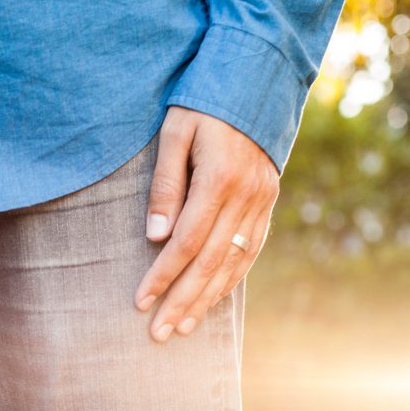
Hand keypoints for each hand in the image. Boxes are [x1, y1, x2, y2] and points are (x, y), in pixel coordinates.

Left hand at [136, 109, 277, 342]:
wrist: (258, 76)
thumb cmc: (205, 101)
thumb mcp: (175, 132)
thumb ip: (165, 185)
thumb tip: (156, 238)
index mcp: (219, 177)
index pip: (187, 241)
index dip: (163, 275)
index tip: (141, 301)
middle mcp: (246, 195)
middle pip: (210, 262)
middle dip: (181, 301)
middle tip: (158, 334)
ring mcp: (262, 202)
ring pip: (233, 264)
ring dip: (205, 300)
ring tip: (181, 328)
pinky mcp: (268, 204)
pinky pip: (250, 253)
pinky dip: (229, 281)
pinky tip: (211, 302)